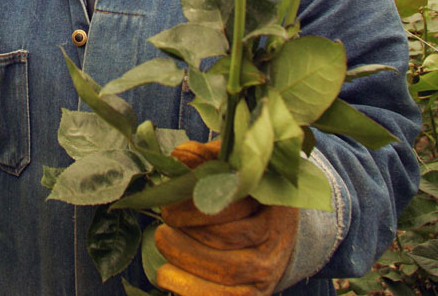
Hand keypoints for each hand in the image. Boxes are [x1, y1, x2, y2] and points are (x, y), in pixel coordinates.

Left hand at [155, 140, 297, 295]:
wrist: (275, 230)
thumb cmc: (243, 192)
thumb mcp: (229, 167)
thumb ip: (205, 159)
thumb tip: (179, 154)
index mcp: (269, 197)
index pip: (233, 203)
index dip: (195, 205)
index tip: (169, 204)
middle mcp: (276, 234)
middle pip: (227, 236)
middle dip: (187, 230)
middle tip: (164, 221)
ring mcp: (269, 267)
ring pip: (226, 269)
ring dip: (185, 258)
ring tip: (162, 241)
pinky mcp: (257, 293)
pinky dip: (192, 290)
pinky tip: (165, 275)